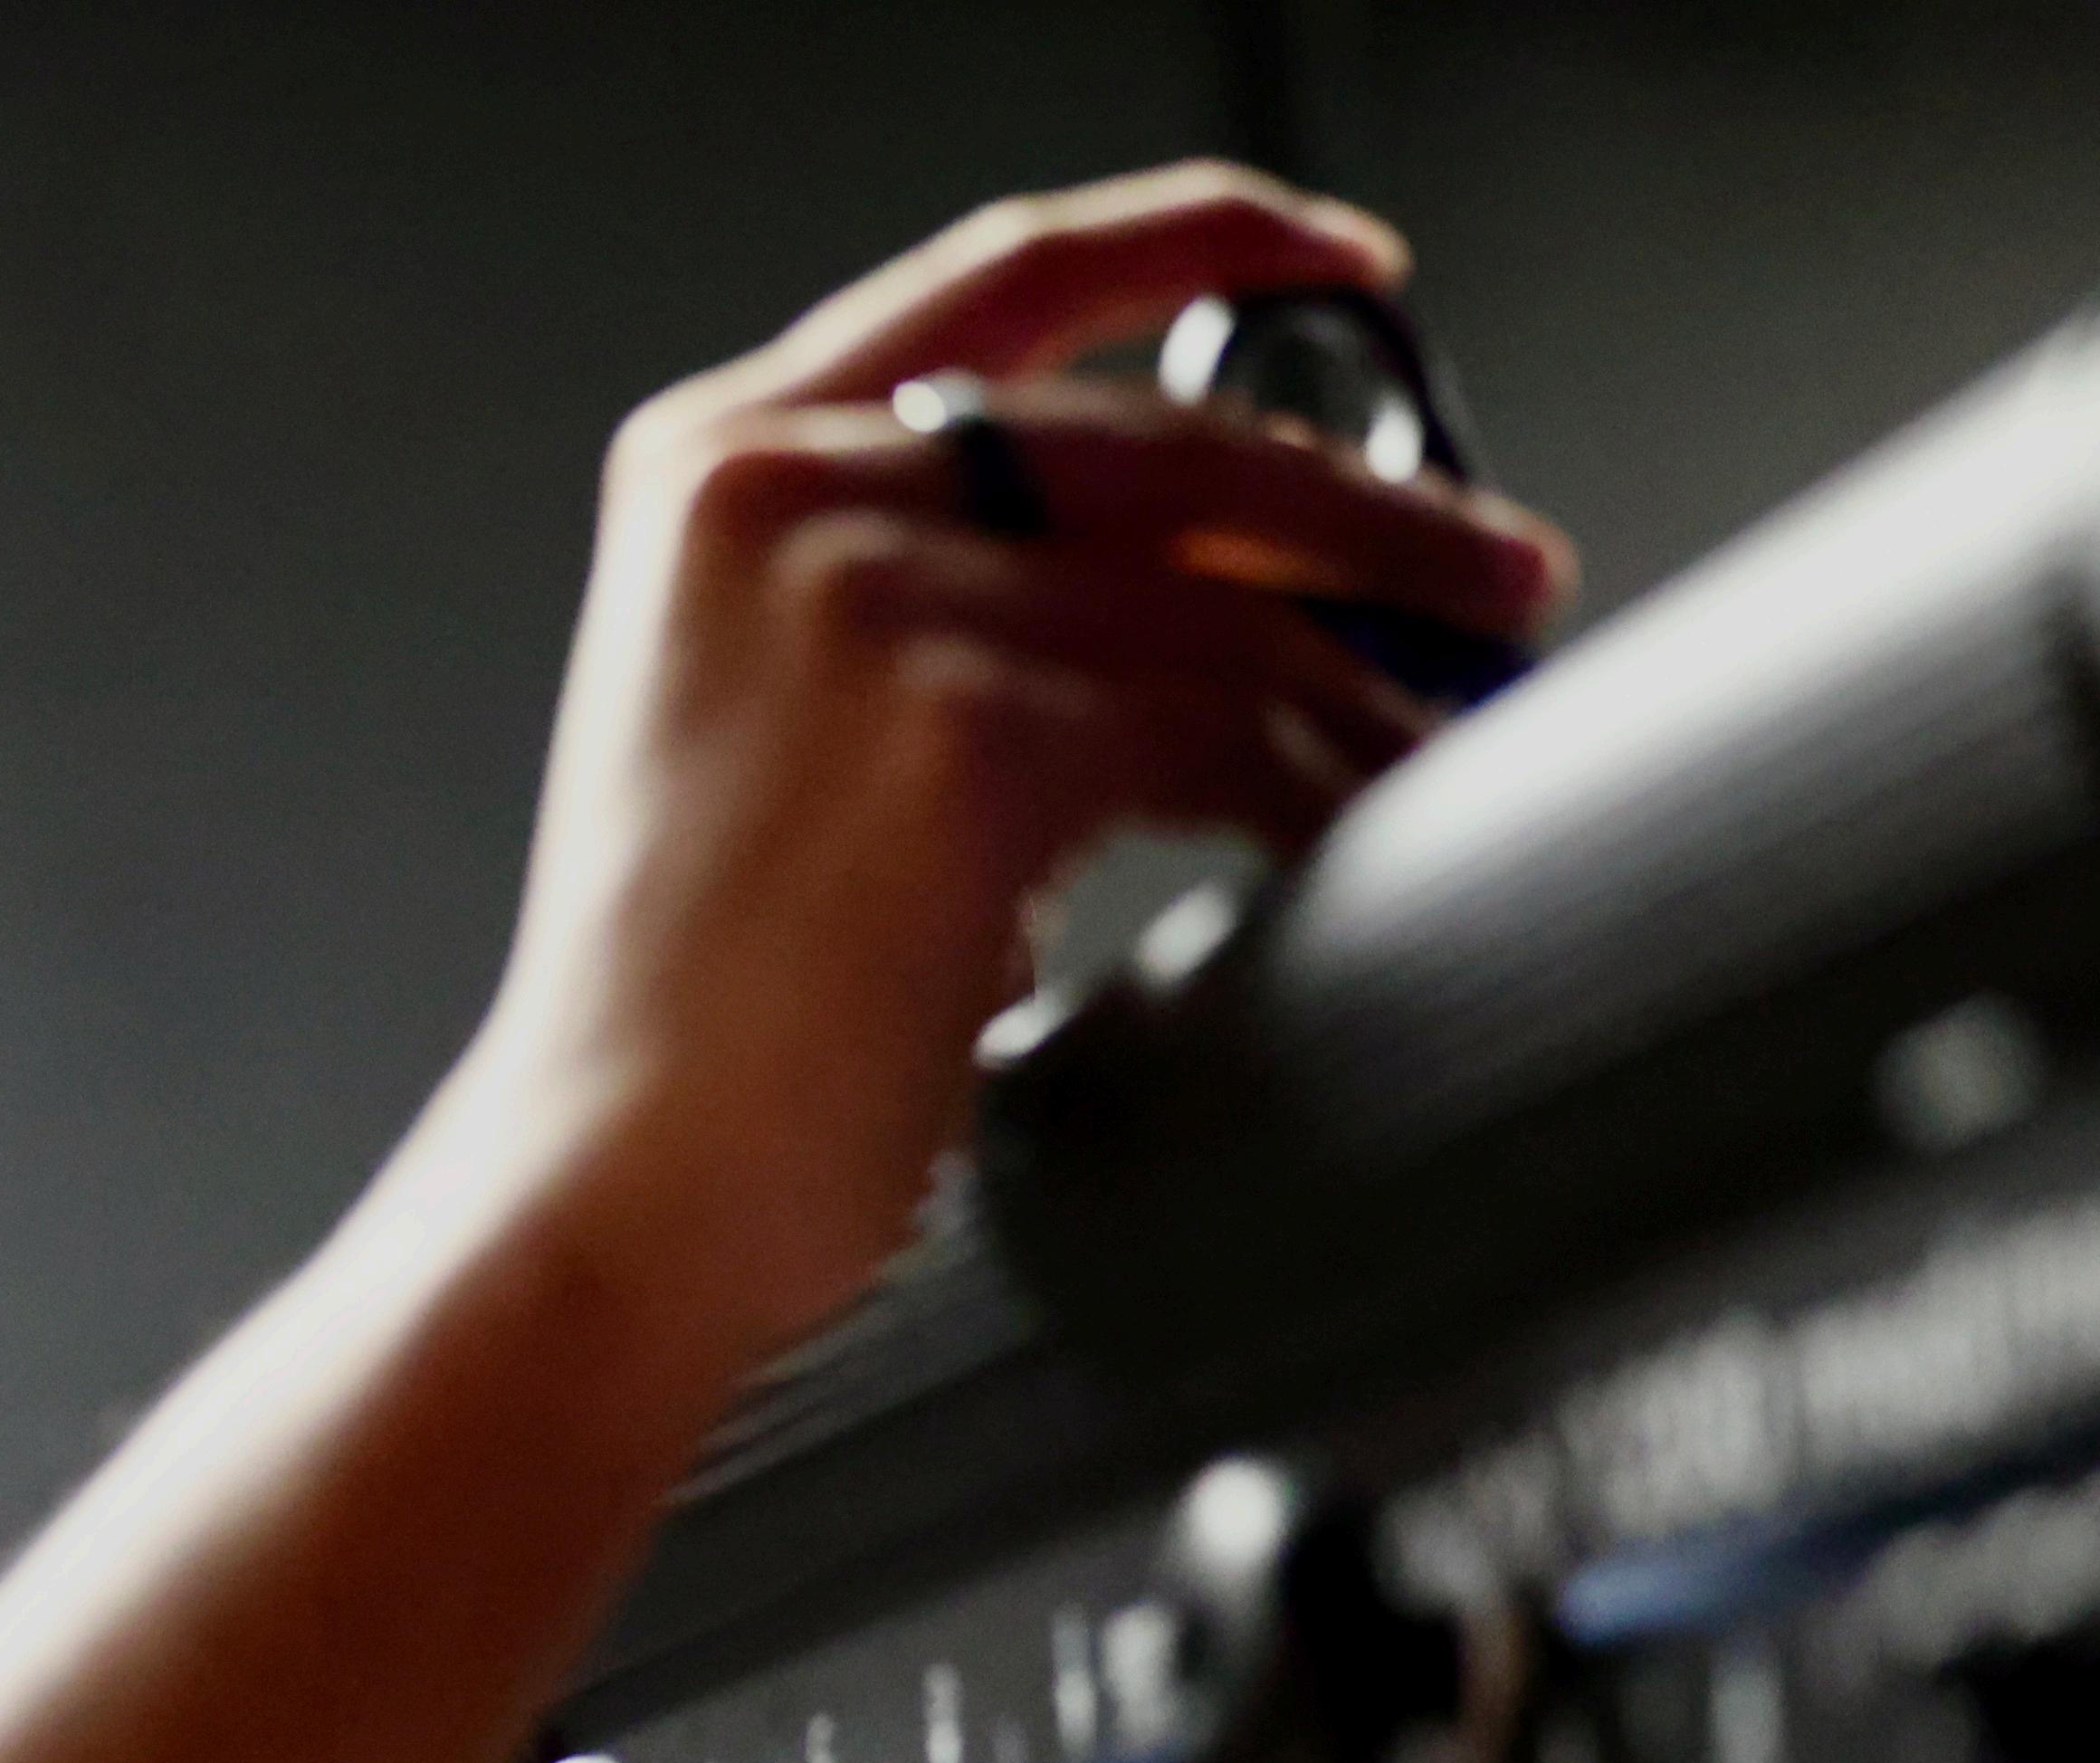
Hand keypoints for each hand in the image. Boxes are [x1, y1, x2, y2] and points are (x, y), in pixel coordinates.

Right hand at [466, 162, 1571, 1330]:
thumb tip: (1210, 579)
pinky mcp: (970, 734)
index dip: (1205, 240)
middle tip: (1491, 571)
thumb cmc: (680, 1017)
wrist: (608, 1185)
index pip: (1003, 285)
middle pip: (1162, 443)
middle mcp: (785, 495)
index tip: (1346, 263)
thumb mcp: (762, 724)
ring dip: (1376, 674)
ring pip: (1220, 605)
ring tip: (1453, 730)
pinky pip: (1229, 734)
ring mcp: (874, 603)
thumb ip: (917, 596)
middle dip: (1370, 512)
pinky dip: (1328, 787)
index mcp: (716, 470)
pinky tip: (1371, 834)